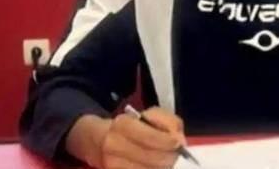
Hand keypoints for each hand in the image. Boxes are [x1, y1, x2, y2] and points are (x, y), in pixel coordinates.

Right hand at [69, 107, 184, 168]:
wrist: (98, 140)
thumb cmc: (130, 125)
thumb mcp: (148, 115)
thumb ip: (167, 123)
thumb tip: (180, 142)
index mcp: (123, 125)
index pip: (150, 137)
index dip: (167, 142)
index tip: (179, 144)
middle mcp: (114, 146)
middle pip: (152, 159)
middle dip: (170, 159)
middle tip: (179, 158)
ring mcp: (113, 165)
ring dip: (163, 168)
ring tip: (170, 164)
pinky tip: (157, 167)